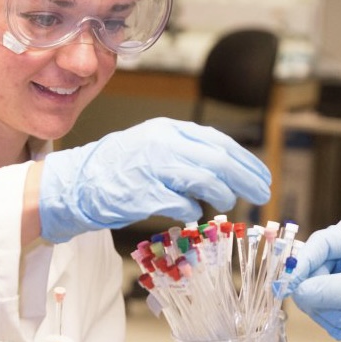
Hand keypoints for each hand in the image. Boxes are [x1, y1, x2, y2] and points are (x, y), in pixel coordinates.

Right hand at [39, 117, 270, 242]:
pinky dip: (192, 209)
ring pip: (205, 179)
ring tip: (227, 204)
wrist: (77, 184)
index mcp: (168, 130)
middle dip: (246, 179)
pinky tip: (193, 211)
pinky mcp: (143, 193)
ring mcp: (152, 167)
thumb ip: (188, 154)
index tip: (263, 177)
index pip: (219, 142)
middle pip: (218, 160)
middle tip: (262, 194)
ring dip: (223, 194)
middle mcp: (162, 143)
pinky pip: (182, 203)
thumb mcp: (155, 148)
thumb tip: (228, 171)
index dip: (246, 161)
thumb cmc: (120, 169)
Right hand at [283, 216, 340, 341]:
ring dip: (322, 309)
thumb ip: (324, 291)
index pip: (321, 242)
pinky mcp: (331, 278)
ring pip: (308, 282)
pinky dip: (323, 312)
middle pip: (311, 264)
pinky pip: (311, 293)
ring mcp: (338, 260)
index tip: (290, 288)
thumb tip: (293, 290)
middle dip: (321, 297)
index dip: (302, 264)